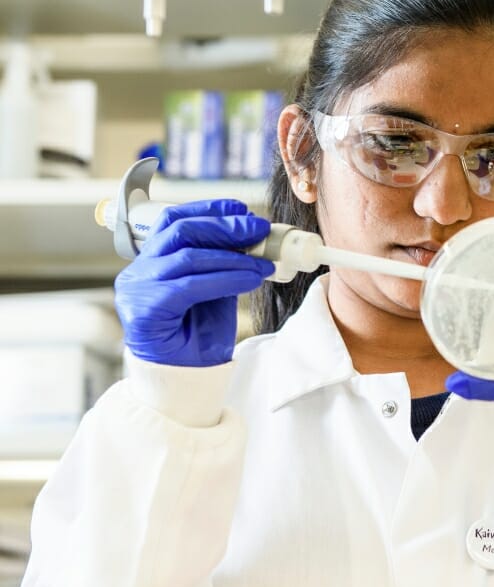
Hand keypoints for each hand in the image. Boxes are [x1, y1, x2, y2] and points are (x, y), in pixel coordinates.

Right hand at [114, 200, 275, 367]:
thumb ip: (225, 262)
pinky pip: (190, 286)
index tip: (242, 208)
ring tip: (264, 262)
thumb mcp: (216, 288)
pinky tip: (251, 280)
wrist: (186, 378)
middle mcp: (138, 271)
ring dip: (234, 257)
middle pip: (180, 231)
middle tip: (260, 229)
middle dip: (225, 226)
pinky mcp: (144, 311)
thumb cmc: (199, 334)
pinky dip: (226, 279)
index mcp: (152, 261)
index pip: (174, 220)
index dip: (208, 210)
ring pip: (188, 257)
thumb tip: (254, 234)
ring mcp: (137, 290)